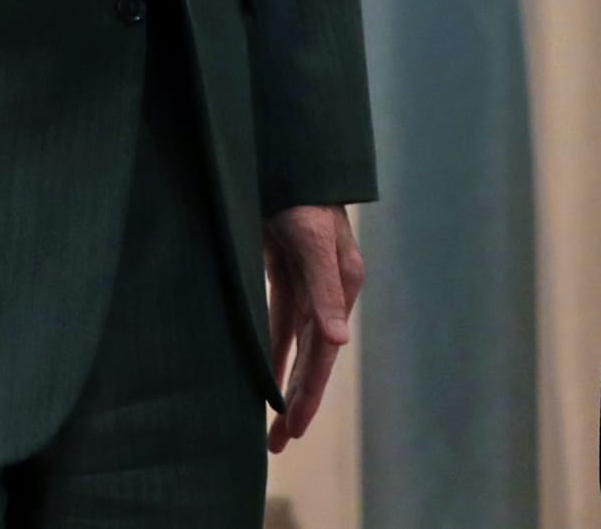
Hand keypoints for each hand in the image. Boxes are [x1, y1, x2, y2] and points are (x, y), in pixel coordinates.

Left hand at [262, 203, 363, 450]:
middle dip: (295, 400)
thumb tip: (339, 343)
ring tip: (270, 421)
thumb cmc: (302, 197)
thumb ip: (326, 292)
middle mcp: (328, 289)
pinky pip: (278, 320)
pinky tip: (259, 370)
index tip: (292, 430)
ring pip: (293, 343)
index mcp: (341, 286)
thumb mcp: (313, 243)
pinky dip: (270, 346)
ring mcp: (307, 281)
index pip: (322, 354)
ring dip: (282, 379)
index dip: (308, 394)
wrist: (286, 156)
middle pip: (311, 356)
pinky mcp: (286, 269)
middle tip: (277, 443)